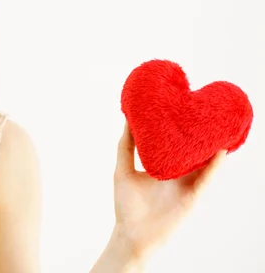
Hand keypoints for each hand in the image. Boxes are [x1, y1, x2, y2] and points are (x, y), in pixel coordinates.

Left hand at [112, 121, 226, 259]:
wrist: (132, 234)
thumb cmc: (127, 204)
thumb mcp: (123, 169)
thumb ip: (126, 146)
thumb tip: (128, 120)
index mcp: (163, 168)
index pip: (175, 146)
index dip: (180, 130)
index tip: (182, 109)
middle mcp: (177, 175)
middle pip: (193, 152)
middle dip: (201, 136)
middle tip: (207, 115)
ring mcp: (187, 186)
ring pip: (205, 164)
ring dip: (213, 148)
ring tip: (220, 129)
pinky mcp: (192, 197)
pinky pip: (206, 180)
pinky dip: (214, 167)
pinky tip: (220, 152)